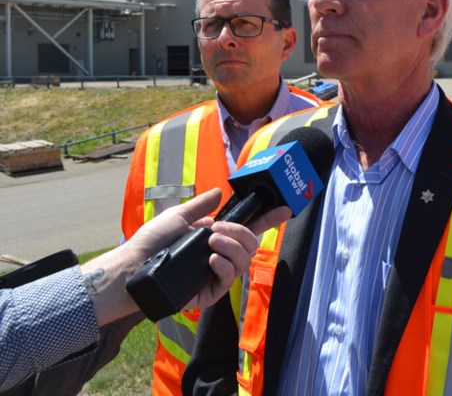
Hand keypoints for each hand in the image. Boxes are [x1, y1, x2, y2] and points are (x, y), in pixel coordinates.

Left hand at [83, 189, 290, 324]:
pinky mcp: (208, 293)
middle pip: (250, 245)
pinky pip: (229, 279)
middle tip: (217, 232)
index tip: (285, 209)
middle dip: (240, 234)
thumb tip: (219, 192)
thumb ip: (200, 206)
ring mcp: (215, 275)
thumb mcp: (177, 218)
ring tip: (211, 244)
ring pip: (244, 261)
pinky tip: (211, 261)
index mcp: (215, 238)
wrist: (131, 268)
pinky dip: (224, 266)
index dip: (268, 219)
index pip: (248, 228)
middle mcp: (219, 256)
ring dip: (232, 248)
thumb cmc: (150, 243)